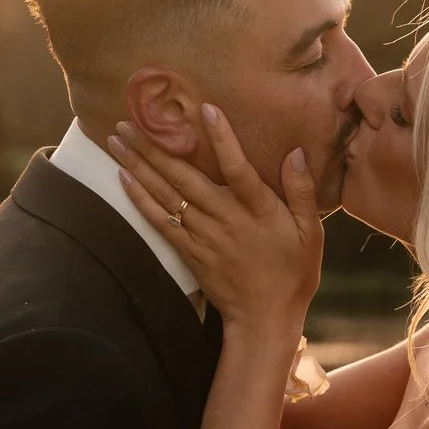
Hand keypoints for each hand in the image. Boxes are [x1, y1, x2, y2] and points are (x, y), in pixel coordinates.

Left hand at [111, 107, 322, 329]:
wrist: (265, 319)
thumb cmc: (293, 273)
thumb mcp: (312, 233)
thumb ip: (302, 192)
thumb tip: (294, 153)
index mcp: (259, 210)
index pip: (239, 168)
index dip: (223, 139)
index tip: (205, 109)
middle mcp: (227, 220)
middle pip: (186, 178)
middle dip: (155, 147)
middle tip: (128, 120)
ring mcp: (204, 237)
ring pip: (166, 196)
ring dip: (139, 166)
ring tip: (116, 141)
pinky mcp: (190, 252)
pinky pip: (160, 222)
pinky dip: (139, 199)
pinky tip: (123, 178)